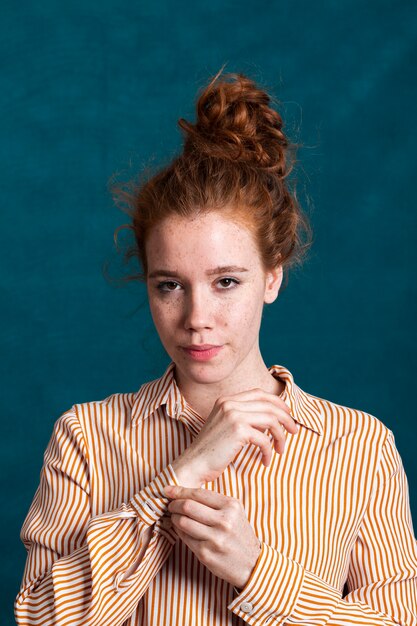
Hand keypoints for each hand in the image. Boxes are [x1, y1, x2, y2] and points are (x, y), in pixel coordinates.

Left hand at [164, 484, 261, 588]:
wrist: (251, 563)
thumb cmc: (238, 533)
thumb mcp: (234, 512)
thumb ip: (213, 501)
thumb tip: (184, 492)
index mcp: (231, 506)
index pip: (198, 494)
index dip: (179, 490)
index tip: (168, 489)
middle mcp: (224, 521)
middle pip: (188, 506)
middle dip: (174, 503)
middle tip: (171, 504)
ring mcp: (214, 539)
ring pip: (183, 522)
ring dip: (174, 518)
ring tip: (175, 517)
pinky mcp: (206, 554)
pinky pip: (185, 538)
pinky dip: (179, 531)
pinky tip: (181, 529)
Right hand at [172, 387, 298, 484]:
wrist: (193, 465)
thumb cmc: (211, 451)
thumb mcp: (225, 426)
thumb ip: (243, 417)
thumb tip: (271, 418)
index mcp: (226, 400)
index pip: (259, 394)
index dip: (277, 403)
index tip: (288, 416)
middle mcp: (229, 403)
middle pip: (269, 404)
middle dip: (286, 418)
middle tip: (293, 431)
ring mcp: (233, 415)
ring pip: (271, 420)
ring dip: (280, 436)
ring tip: (281, 449)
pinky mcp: (238, 430)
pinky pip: (264, 438)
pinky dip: (269, 451)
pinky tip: (265, 461)